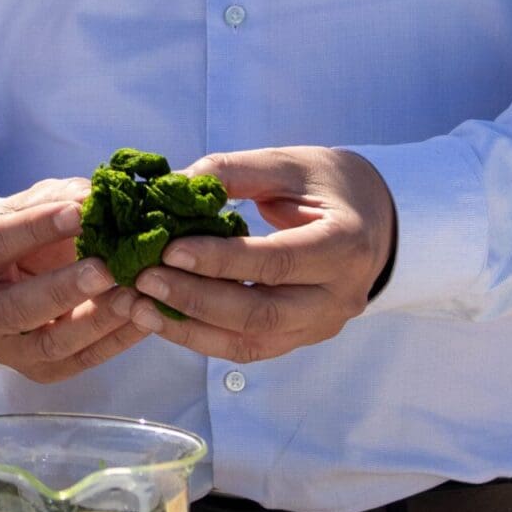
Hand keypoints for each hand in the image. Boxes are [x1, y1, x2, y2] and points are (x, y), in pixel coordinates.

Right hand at [0, 177, 148, 382]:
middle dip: (65, 288)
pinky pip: (80, 361)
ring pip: (50, 344)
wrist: (8, 276)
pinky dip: (116, 341)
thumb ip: (58, 198)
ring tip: (134, 295)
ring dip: (96, 320)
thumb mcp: (27, 206)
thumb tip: (97, 196)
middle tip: (107, 268)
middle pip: (17, 307)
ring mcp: (5, 348)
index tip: (79, 212)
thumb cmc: (19, 233)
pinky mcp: (38, 371)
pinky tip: (145, 317)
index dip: (35, 228)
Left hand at [126, 148, 396, 363]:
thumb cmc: (328, 184)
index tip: (170, 250)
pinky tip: (160, 319)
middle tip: (144, 279)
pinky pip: (248, 347)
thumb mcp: (288, 164)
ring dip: (189, 328)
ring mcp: (320, 325)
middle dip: (196, 300)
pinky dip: (201, 337)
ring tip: (138, 306)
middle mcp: (339, 296)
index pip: (276, 262)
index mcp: (344, 245)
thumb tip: (170, 185)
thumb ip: (234, 171)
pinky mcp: (300, 337)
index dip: (221, 261)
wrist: (373, 218)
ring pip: (251, 341)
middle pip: (261, 313)